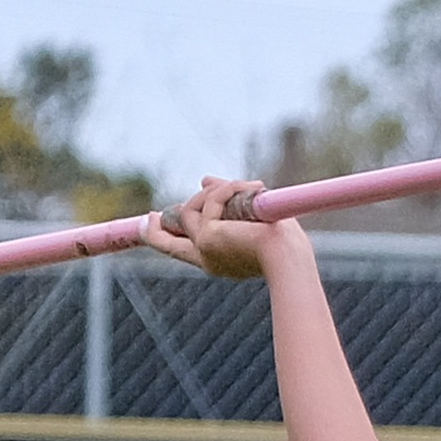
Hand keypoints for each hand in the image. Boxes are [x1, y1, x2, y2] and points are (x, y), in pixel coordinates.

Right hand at [141, 176, 308, 278]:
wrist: (291, 257)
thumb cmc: (285, 241)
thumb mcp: (251, 218)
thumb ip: (227, 201)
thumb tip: (203, 180)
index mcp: (221, 260)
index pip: (184, 249)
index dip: (166, 235)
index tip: (155, 219)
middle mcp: (208, 259)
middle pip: (165, 244)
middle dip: (154, 230)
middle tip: (149, 217)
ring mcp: (203, 249)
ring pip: (190, 211)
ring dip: (217, 192)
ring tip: (252, 187)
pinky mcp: (206, 237)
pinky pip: (209, 201)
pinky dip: (229, 189)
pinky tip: (254, 187)